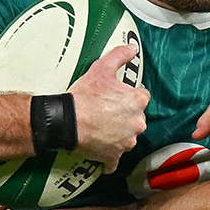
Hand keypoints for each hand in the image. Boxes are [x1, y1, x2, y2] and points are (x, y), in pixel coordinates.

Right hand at [68, 45, 150, 170]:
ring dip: (118, 135)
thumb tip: (133, 47)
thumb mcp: (102, 68)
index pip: (141, 97)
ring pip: (127, 138)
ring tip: (101, 128)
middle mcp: (137, 123)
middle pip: (136, 118)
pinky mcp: (114, 156)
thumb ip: (120, 55)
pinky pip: (114, 161)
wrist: (67, 120)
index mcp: (137, 101)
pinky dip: (109, 159)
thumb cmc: (85, 95)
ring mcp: (127, 142)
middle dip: (125, 116)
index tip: (117, 96)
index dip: (129, 96)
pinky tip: (102, 154)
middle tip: (107, 112)